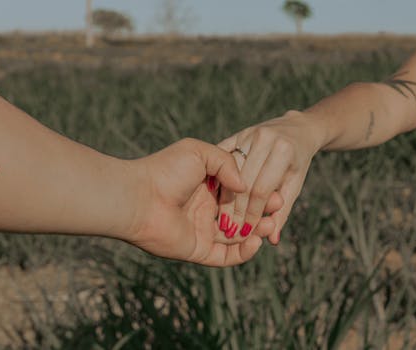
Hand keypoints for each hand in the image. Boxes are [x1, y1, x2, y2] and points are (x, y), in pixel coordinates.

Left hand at [117, 138, 281, 266]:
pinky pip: (226, 256)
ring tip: (270, 224)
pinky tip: (256, 241)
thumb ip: (227, 163)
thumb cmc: (165, 170)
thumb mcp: (200, 152)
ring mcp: (201, 231)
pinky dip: (243, 252)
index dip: (257, 192)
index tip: (276, 189)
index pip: (238, 193)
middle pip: (241, 215)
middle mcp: (205, 210)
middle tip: (277, 207)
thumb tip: (245, 187)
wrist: (138, 197)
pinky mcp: (197, 250)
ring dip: (256, 232)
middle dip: (261, 212)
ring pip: (237, 237)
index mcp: (205, 187)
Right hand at [216, 111, 317, 244]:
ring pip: (230, 171)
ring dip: (224, 196)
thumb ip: (282, 211)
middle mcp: (265, 138)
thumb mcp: (295, 185)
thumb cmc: (298, 162)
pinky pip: (223, 158)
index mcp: (284, 151)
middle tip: (227, 231)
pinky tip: (213, 196)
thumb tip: (272, 240)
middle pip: (243, 181)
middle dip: (235, 209)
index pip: (261, 189)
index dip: (252, 213)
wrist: (299, 129)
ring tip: (220, 217)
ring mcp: (249, 133)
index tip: (244, 233)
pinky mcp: (238, 133)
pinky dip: (218, 176)